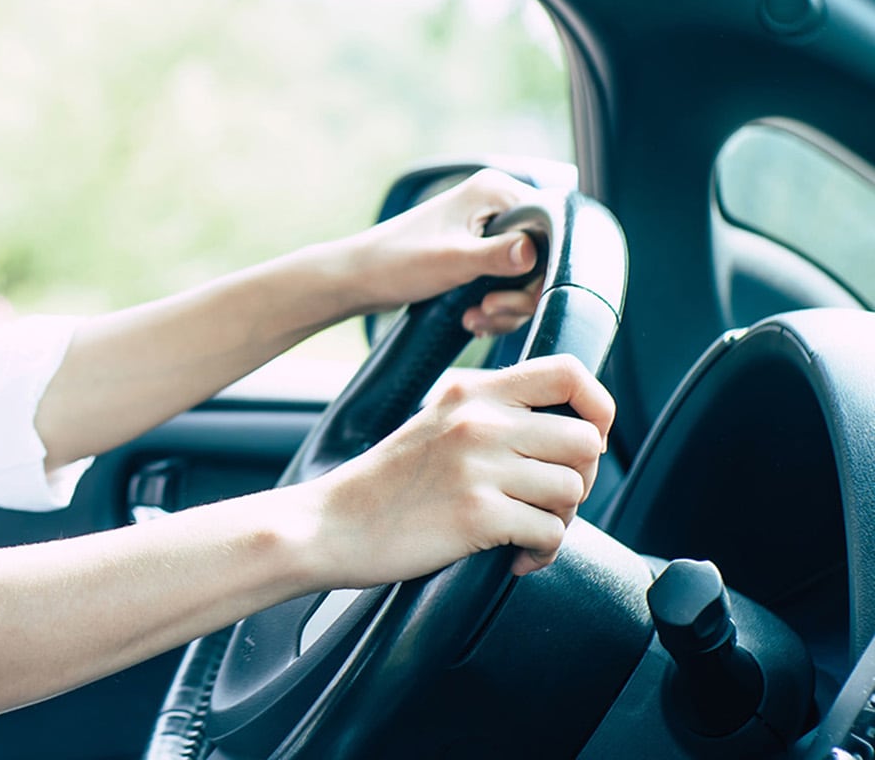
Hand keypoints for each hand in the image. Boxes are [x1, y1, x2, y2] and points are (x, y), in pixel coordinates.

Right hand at [294, 355, 614, 585]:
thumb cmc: (388, 484)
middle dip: (580, 479)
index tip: (586, 439)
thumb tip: (570, 430)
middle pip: (585, 440)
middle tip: (548, 501)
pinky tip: (514, 557)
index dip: (597, 407)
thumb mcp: (437, 423)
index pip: (568, 371)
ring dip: (559, 520)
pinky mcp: (477, 514)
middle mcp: (479, 421)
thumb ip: (492, 415)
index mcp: (471, 392)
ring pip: (573, 490)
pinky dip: (541, 553)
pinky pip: (550, 533)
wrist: (333, 524)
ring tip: (526, 530)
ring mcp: (478, 466)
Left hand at [342, 169, 543, 336]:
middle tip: (489, 310)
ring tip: (474, 318)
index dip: (544, 266)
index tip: (521, 295)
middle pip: (541, 257)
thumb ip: (497, 256)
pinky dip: (494, 308)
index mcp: (494, 191)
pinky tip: (472, 319)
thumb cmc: (397, 261)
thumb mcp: (453, 261)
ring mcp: (487, 230)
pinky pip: (505, 285)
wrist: (358, 279)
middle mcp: (495, 204)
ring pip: (525, 277)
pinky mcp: (478, 253)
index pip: (552, 227)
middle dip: (520, 295)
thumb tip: (535, 253)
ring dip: (505, 307)